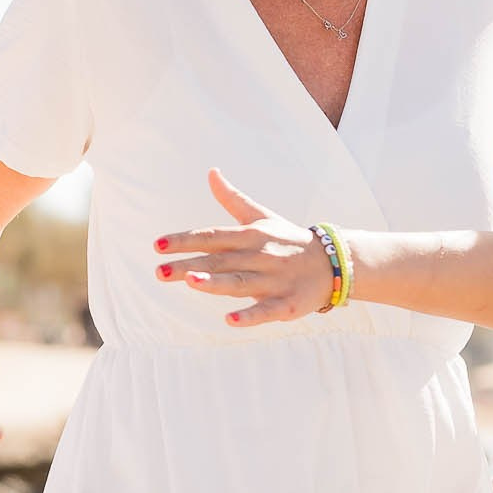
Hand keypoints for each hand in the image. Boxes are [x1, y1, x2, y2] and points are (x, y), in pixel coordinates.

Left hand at [155, 168, 338, 325]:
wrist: (334, 261)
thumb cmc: (289, 240)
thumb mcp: (262, 217)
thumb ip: (232, 199)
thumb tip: (211, 172)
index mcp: (250, 236)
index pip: (212, 237)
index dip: (185, 240)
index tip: (157, 245)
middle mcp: (259, 256)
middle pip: (219, 261)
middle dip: (189, 265)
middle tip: (159, 271)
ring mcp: (273, 281)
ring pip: (240, 283)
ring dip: (216, 283)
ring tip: (191, 282)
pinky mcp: (287, 304)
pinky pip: (266, 310)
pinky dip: (250, 316)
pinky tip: (229, 320)